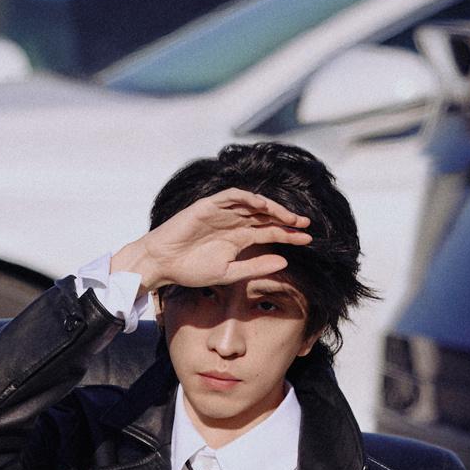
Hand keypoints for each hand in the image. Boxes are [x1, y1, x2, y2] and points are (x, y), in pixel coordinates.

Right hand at [108, 189, 311, 294]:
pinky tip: (262, 205)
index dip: (289, 235)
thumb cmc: (190, 269)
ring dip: (272, 208)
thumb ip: (255, 267)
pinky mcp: (209, 205)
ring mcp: (223, 213)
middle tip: (306, 224)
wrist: (161, 263)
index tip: (308, 240)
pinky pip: (232, 196)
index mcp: (239, 239)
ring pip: (253, 205)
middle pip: (266, 217)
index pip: (269, 233)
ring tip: (289, 216)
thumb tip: (285, 263)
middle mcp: (234, 223)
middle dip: (286, 219)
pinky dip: (248, 198)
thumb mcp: (228, 273)